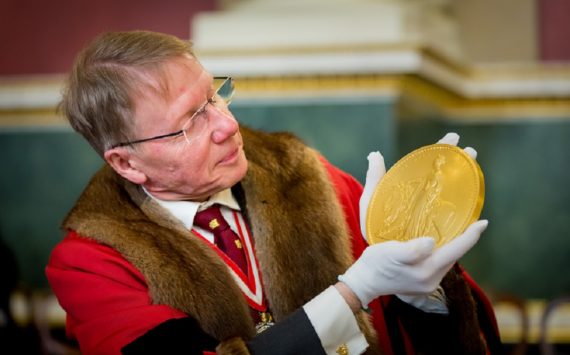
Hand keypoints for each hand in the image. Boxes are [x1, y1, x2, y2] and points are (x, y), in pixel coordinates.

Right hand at [339, 220, 487, 306]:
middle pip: (455, 256)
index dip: (471, 235)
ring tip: (458, 230)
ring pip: (447, 260)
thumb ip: (412, 250)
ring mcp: (427, 284)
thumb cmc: (375, 264)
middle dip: (465, 239)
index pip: (456, 250)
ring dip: (454, 246)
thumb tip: (431, 242)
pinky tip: (439, 243)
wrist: (364, 282)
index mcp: (427, 271)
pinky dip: (442, 252)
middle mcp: (432, 280)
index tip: (483, 222)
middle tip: (472, 222)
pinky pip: (438, 264)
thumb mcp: (390, 252)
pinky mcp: (421, 284)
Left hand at [359, 133, 475, 241]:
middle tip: (469, 150)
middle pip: (446, 178)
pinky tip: (476, 205)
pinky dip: (468, 214)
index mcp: (413, 192)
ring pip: (455, 198)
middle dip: (459, 161)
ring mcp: (436, 220)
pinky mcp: (442, 240)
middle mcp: (428, 203)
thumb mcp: (370, 206)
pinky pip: (458, 225)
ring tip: (472, 162)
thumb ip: (374, 182)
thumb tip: (375, 154)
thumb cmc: (374, 232)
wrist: (376, 265)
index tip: (452, 137)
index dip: (441, 150)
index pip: (429, 166)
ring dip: (466, 180)